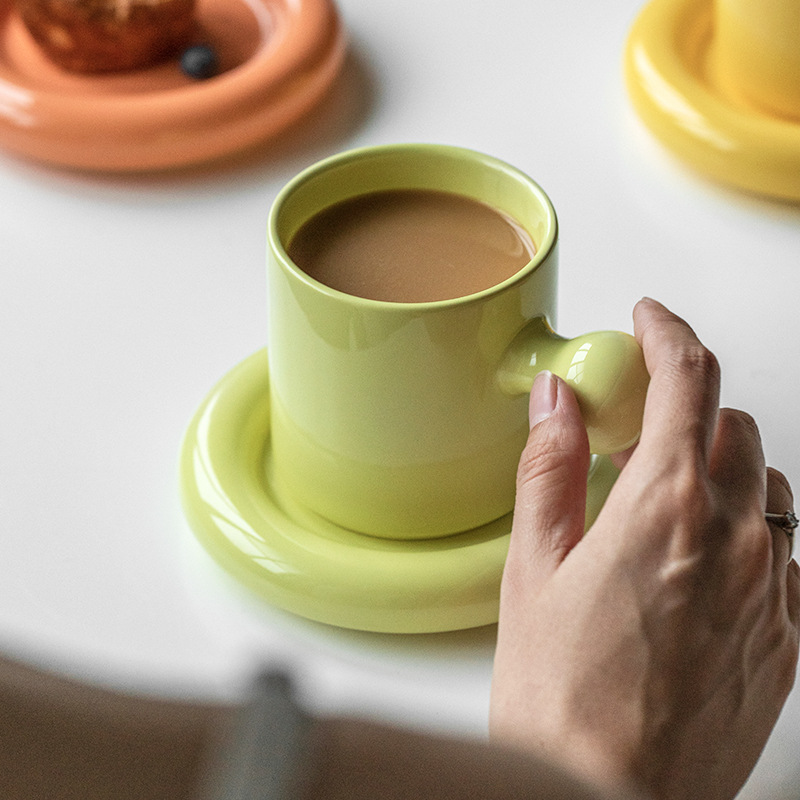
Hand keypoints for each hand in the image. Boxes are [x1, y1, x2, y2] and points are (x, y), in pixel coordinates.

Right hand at [490, 298, 799, 799]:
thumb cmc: (560, 698)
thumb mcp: (531, 568)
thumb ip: (549, 468)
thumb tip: (555, 402)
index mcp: (664, 509)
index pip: (688, 379)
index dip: (668, 331)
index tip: (650, 319)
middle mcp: (733, 540)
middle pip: (734, 423)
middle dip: (687, 406)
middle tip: (635, 430)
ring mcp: (772, 589)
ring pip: (767, 482)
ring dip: (720, 466)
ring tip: (661, 499)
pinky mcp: (788, 634)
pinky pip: (785, 548)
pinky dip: (746, 526)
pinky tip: (696, 559)